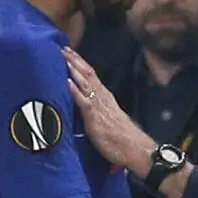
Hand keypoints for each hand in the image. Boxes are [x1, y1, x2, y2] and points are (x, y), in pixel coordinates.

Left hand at [63, 48, 153, 172]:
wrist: (134, 149)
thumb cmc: (122, 140)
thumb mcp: (109, 120)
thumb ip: (98, 112)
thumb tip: (89, 109)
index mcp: (106, 97)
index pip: (92, 76)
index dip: (81, 64)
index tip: (70, 53)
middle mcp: (103, 97)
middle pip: (88, 73)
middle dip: (75, 60)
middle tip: (63, 48)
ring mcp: (99, 105)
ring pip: (85, 82)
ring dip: (73, 69)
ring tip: (63, 57)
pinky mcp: (95, 116)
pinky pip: (83, 101)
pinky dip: (75, 90)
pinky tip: (67, 81)